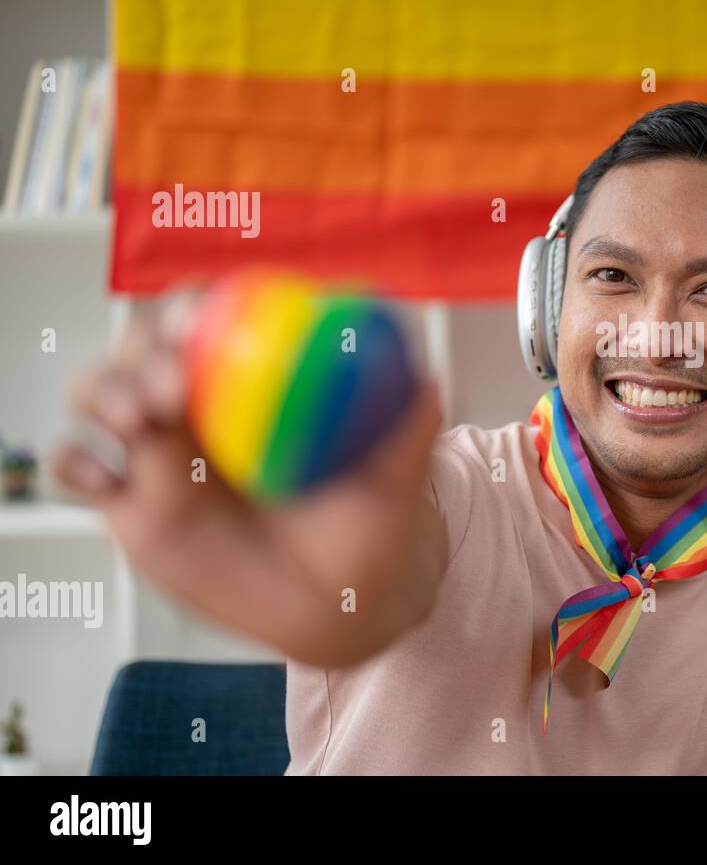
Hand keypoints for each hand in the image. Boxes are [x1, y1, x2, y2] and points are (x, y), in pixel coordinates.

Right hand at [52, 294, 449, 665]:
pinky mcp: (131, 505)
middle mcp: (200, 405)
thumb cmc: (370, 527)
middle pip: (146, 349)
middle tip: (175, 381)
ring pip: (102, 395)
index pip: (212, 320)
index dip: (196, 306)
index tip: (201, 317)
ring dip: (105, 391)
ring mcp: (159, 452)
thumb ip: (411, 427)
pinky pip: (82, 474)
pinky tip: (103, 476)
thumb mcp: (397, 475)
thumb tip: (428, 378)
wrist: (342, 605)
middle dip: (146, 348)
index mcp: (256, 380)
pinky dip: (73, 463)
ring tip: (140, 419)